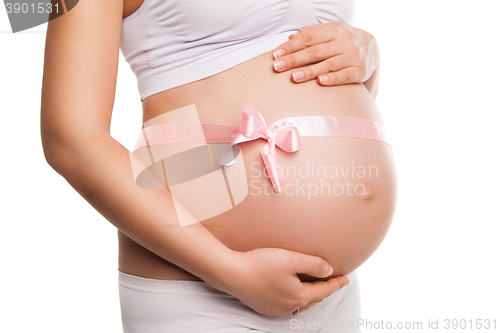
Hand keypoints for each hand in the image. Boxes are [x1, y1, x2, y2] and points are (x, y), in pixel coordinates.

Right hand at [217, 248, 349, 315]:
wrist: (232, 274)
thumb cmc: (260, 264)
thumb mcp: (291, 259)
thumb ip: (313, 264)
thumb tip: (329, 270)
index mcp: (299, 296)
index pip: (324, 290)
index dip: (336, 283)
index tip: (346, 279)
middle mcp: (289, 306)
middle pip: (313, 299)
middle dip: (325, 290)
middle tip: (333, 282)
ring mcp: (275, 308)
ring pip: (300, 304)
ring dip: (310, 296)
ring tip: (315, 288)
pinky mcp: (264, 306)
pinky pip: (286, 305)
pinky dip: (295, 299)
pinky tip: (292, 292)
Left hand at [272, 22, 379, 85]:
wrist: (373, 49)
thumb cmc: (343, 42)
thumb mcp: (330, 32)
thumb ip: (312, 34)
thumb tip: (290, 37)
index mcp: (334, 30)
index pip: (308, 38)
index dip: (291, 46)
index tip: (276, 55)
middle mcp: (344, 41)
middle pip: (315, 51)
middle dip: (295, 59)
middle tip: (278, 67)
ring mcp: (353, 56)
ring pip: (328, 64)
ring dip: (310, 71)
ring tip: (294, 77)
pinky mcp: (360, 71)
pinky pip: (346, 75)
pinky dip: (333, 79)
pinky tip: (321, 82)